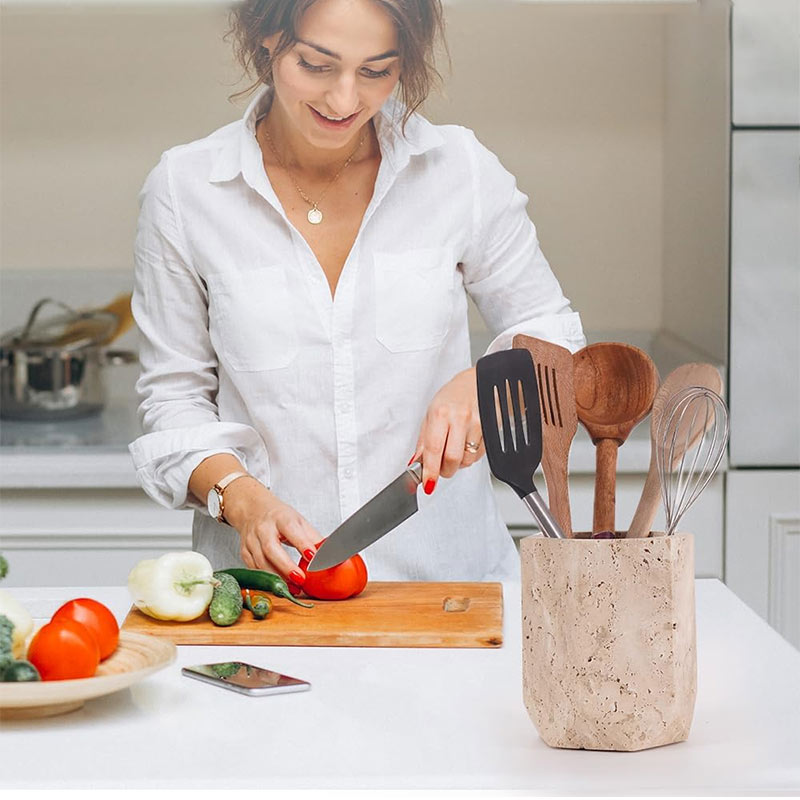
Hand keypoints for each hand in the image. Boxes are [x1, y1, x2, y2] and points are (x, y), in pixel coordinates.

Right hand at [223, 478, 319, 583]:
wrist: (253, 510)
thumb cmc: (279, 517)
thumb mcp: (299, 522)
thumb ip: (313, 538)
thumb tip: (331, 554)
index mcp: (281, 517)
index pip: (291, 529)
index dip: (302, 544)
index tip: (313, 557)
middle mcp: (263, 528)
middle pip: (271, 548)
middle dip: (286, 566)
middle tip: (300, 580)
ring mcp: (251, 540)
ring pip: (261, 562)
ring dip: (277, 577)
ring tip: (293, 588)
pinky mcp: (244, 552)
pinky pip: (254, 568)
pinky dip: (267, 578)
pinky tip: (279, 585)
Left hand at [410, 367, 483, 493]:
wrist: (480, 382)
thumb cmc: (454, 396)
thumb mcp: (432, 413)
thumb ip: (423, 441)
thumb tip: (416, 463)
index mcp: (440, 413)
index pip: (433, 448)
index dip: (430, 470)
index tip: (428, 483)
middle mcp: (459, 417)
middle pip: (452, 458)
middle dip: (445, 470)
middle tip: (441, 469)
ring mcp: (477, 423)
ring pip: (467, 459)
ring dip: (459, 463)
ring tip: (455, 450)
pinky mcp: (491, 429)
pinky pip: (480, 455)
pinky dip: (471, 456)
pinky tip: (467, 444)